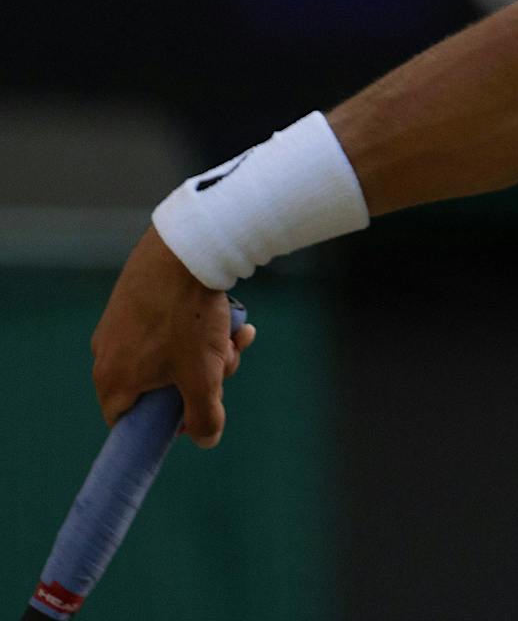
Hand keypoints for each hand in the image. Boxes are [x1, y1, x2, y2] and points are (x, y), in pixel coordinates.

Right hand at [91, 226, 257, 448]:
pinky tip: (234, 315)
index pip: (127, 421)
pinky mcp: (141, 295)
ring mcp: (123, 321)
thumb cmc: (187, 316)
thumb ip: (203, 415)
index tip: (197, 408)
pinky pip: (172, 322)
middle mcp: (108, 351)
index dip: (165, 423)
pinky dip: (203, 323)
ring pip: (173, 351)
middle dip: (203, 376)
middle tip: (229, 360)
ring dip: (211, 348)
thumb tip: (205, 440)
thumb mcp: (203, 375)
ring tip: (239, 333)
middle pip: (160, 385)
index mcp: (112, 379)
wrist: (185, 246)